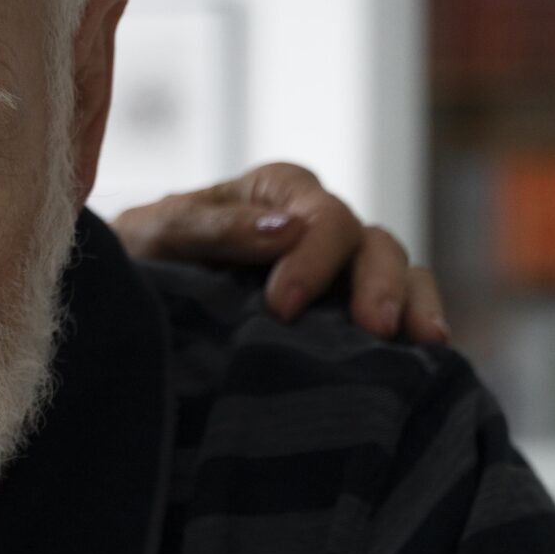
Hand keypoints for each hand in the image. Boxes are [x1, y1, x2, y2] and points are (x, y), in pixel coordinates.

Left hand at [111, 163, 448, 343]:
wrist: (129, 299)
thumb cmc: (142, 255)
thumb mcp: (158, 233)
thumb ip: (215, 227)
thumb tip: (285, 228)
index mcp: (278, 192)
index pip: (320, 214)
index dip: (314, 256)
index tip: (283, 306)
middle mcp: (319, 226)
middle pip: (371, 244)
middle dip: (379, 284)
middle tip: (376, 328)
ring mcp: (338, 270)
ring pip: (397, 273)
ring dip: (412, 305)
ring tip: (425, 344)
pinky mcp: (343, 313)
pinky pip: (395, 313)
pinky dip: (413, 331)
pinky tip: (425, 361)